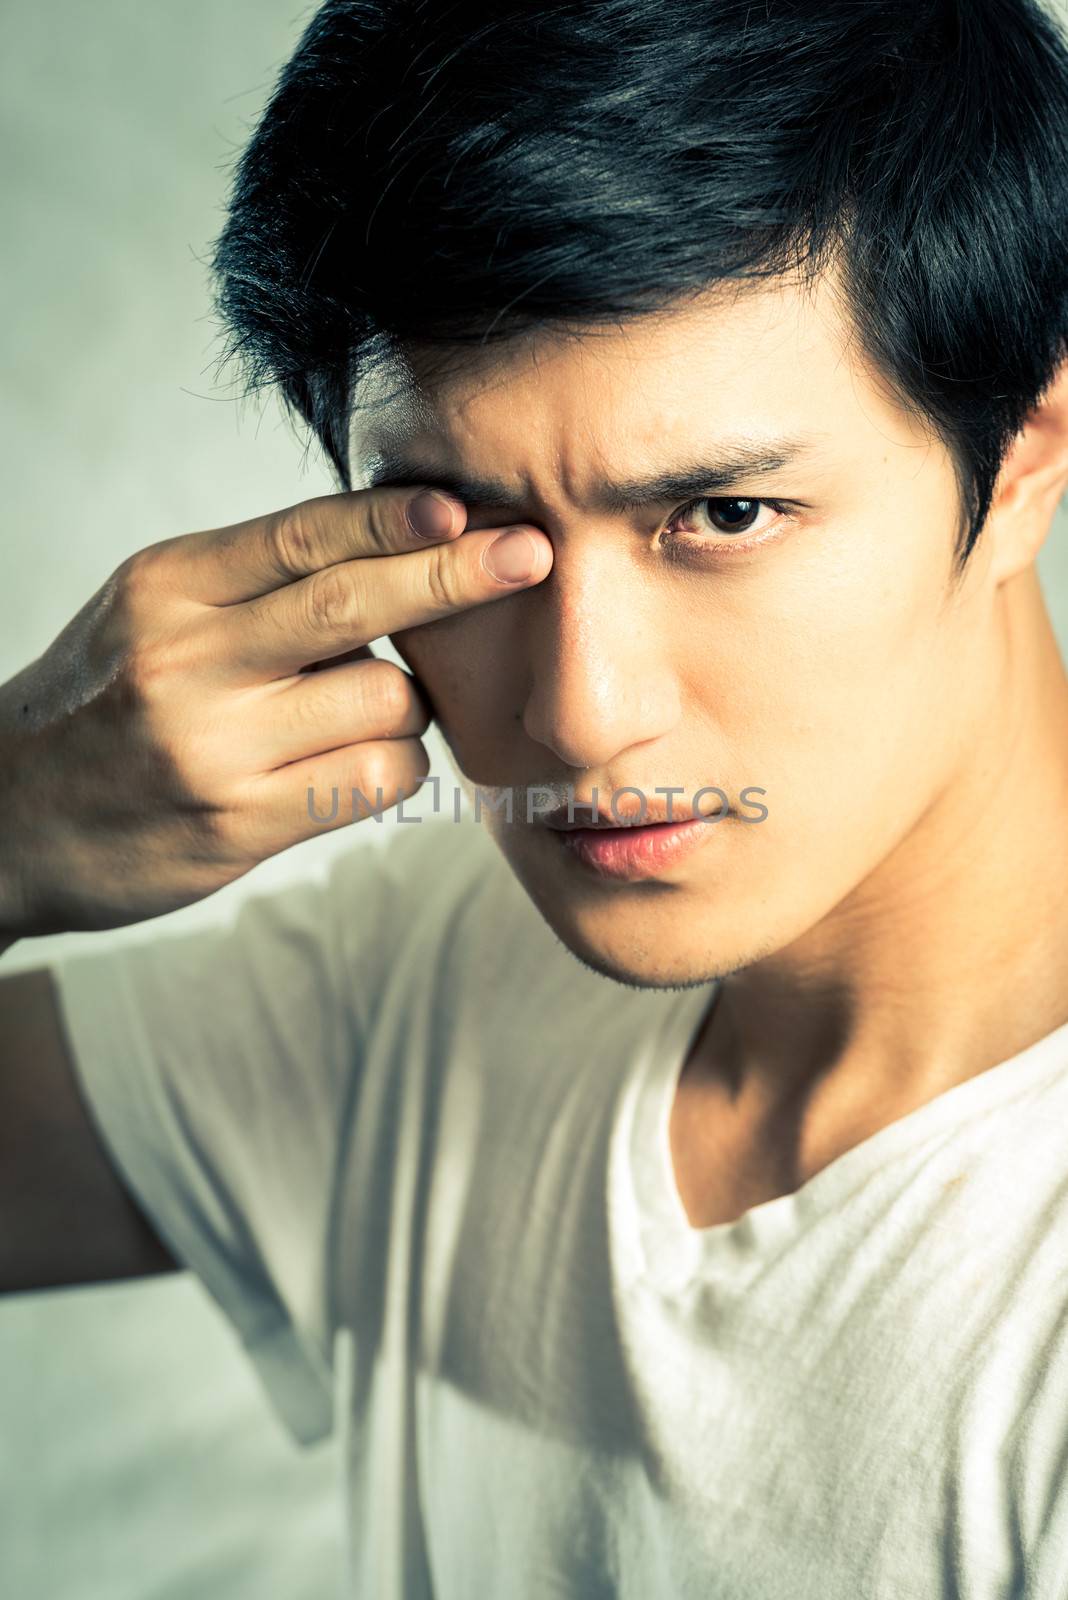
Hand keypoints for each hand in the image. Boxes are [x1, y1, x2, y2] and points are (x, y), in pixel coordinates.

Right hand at [0, 487, 551, 934]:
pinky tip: (344, 762)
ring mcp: (214, 747)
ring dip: (402, 702)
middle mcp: (187, 658)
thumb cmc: (105, 701)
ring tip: (346, 712)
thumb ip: (256, 583)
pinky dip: (387, 763)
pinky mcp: (241, 824)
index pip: (303, 535)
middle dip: (456, 575)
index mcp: (168, 586)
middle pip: (356, 603)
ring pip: (386, 699)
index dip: (393, 517)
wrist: (6, 817)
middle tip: (532, 553)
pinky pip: (376, 776)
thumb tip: (403, 547)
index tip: (464, 504)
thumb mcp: (152, 612)